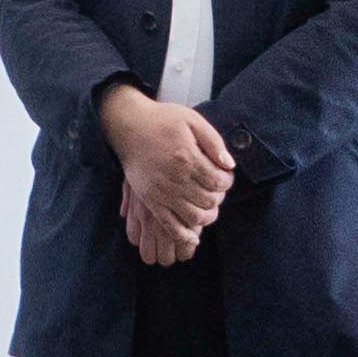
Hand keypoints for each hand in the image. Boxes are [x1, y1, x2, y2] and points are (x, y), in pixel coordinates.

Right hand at [97, 84, 232, 267]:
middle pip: (209, 200)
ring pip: (194, 216)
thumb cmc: (162, 120)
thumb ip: (214, 142)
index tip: (225, 176)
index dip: (227, 181)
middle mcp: (174, 177)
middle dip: (219, 197)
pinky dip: (184, 235)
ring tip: (208, 206)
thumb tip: (229, 165)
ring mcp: (161, 191)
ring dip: (207, 216)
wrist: (128, 125)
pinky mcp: (149, 200)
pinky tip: (194, 236)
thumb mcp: (192, 120)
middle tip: (217, 190)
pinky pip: (169, 225)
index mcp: (187, 157)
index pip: (218, 181)